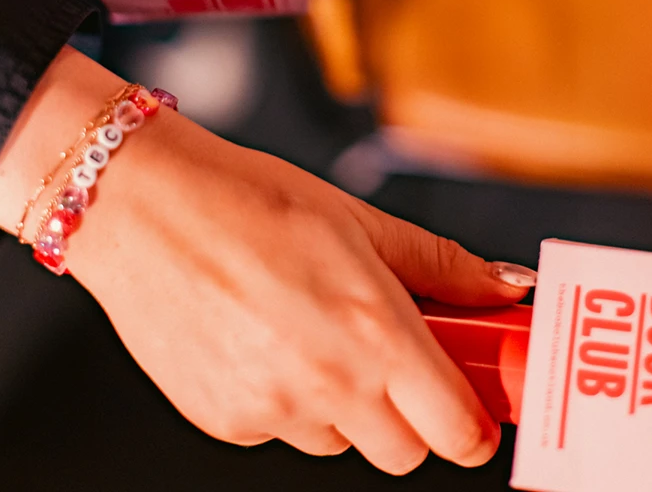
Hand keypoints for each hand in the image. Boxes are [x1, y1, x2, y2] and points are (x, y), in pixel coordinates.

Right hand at [68, 106, 531, 473]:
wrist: (149, 205)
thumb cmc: (251, 200)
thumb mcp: (361, 221)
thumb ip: (442, 265)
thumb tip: (503, 285)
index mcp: (374, 331)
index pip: (456, 430)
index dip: (471, 422)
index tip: (468, 402)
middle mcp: (327, 383)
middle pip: (404, 452)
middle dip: (409, 413)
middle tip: (386, 353)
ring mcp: (271, 410)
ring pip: (338, 440)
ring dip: (341, 402)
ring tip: (309, 330)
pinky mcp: (223, 420)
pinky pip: (279, 429)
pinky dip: (284, 398)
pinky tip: (261, 338)